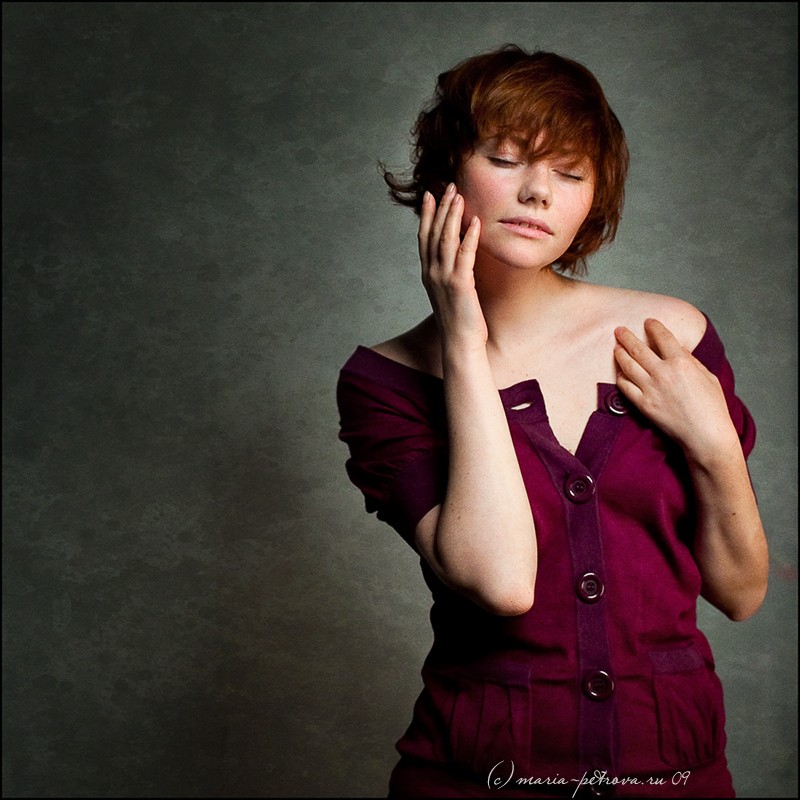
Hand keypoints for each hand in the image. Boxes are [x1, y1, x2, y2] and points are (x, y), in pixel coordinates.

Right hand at [418, 183, 486, 347]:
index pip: (424, 237)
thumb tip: (460, 259)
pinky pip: (464, 255)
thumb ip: (452, 273)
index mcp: (428, 273)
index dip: (427, 215)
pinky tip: (475, 221)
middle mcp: (432, 273)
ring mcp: (444, 278)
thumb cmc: (459, 321)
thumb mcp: (451, 292)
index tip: (431, 195)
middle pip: (433, 233)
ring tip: (459, 195)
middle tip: (449, 186)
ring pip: (446, 239)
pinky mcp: (459, 285)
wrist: (459, 343)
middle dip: (441, 208)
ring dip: (453, 215)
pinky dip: (469, 237)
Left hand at [614, 319, 739, 462]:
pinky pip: (625, 387)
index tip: (648, 322)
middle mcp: (663, 373)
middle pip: (638, 348)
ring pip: (628, 365)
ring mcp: (651, 389)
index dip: (654, 327)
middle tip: (619, 330)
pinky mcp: (643, 404)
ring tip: (616, 347)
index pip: (663, 337)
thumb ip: (691, 361)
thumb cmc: (712, 407)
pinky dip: (621, 377)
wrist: (705, 436)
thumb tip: (679, 349)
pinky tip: (620, 372)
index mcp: (682, 362)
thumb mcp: (708, 377)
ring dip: (620, 354)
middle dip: (627, 336)